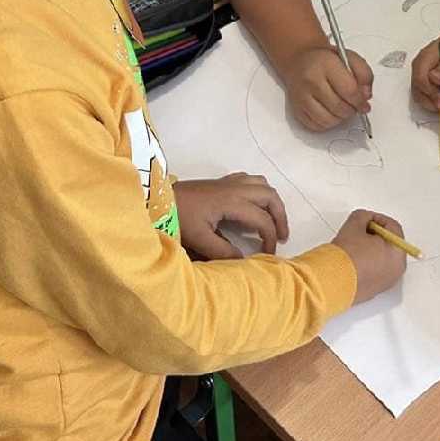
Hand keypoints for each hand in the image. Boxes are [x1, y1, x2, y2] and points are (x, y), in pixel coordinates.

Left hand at [173, 173, 289, 258]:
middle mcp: (236, 188)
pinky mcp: (222, 181)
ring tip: (272, 219)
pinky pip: (250, 180)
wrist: (157, 199)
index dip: (270, 238)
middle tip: (282, 236)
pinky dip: (259, 191)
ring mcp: (229, 182)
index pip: (262, 220)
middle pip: (270, 196)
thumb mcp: (199, 239)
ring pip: (262, 184)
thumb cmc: (178, 218)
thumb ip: (223, 251)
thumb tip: (245, 260)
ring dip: (272, 201)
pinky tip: (253, 204)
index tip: (268, 255)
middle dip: (280, 216)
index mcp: (232, 202)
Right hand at [282, 45, 372, 131]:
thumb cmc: (324, 59)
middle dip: (352, 110)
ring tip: (343, 108)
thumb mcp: (349, 57)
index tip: (364, 104)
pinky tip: (330, 112)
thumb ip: (364, 73)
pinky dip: (328, 123)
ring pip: (328, 120)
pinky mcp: (297, 109)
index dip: (360, 101)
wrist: (299, 60)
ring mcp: (301, 96)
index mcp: (326, 64)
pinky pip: (317, 126)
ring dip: (340, 118)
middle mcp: (311, 80)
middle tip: (355, 106)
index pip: (349, 90)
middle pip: (339, 108)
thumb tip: (366, 95)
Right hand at [334, 210, 408, 302]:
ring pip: (382, 258)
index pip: (393, 228)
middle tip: (359, 231)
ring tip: (354, 246)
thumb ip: (363, 217)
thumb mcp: (354, 226)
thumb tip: (365, 219)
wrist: (331, 283)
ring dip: (370, 248)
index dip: (377, 219)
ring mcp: (386, 282)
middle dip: (374, 235)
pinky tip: (352, 260)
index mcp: (397, 253)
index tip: (366, 219)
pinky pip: (375, 270)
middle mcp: (396, 270)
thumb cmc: (346, 258)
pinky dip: (367, 263)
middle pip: (389, 243)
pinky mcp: (375, 290)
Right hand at [411, 29, 439, 112]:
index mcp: (423, 61)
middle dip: (439, 105)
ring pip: (430, 99)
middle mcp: (420, 71)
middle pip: (422, 94)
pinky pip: (436, 98)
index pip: (420, 81)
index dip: (431, 95)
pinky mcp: (432, 85)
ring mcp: (425, 78)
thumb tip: (433, 78)